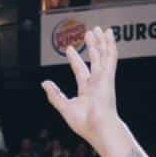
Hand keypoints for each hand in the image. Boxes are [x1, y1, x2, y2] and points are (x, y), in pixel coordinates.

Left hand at [41, 27, 124, 151]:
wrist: (98, 127)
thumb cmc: (84, 123)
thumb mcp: (65, 107)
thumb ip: (55, 95)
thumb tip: (44, 83)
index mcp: (87, 92)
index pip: (80, 70)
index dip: (75, 59)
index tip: (71, 49)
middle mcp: (97, 84)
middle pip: (94, 60)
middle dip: (91, 47)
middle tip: (88, 34)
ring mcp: (104, 79)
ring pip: (103, 55)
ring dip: (100, 42)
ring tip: (98, 29)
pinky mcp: (108, 76)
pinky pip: (110, 57)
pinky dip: (110, 44)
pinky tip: (109, 34)